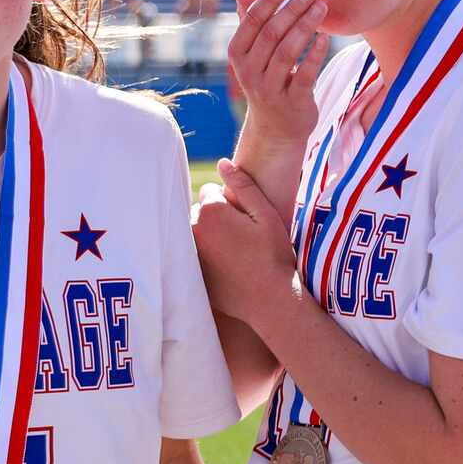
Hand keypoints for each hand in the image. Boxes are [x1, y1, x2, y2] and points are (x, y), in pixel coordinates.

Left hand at [192, 159, 299, 328]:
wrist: (270, 301)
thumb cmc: (274, 256)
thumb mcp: (267, 216)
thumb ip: (244, 186)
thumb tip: (222, 162)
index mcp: (211, 211)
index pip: (210, 192)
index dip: (230, 203)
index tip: (245, 219)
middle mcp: (192, 230)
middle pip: (199, 212)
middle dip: (215, 218)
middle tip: (241, 237)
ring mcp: (188, 253)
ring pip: (195, 233)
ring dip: (208, 236)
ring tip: (234, 253)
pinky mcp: (191, 272)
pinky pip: (194, 255)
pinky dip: (206, 257)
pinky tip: (227, 268)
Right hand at [228, 0, 331, 145]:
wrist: (275, 128)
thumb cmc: (267, 79)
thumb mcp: (253, 52)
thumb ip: (248, 18)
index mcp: (237, 54)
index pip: (253, 20)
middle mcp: (249, 71)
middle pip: (272, 33)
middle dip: (293, 8)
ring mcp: (269, 88)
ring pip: (288, 51)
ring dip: (306, 26)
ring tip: (322, 7)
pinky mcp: (293, 102)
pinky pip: (305, 74)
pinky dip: (315, 54)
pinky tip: (325, 37)